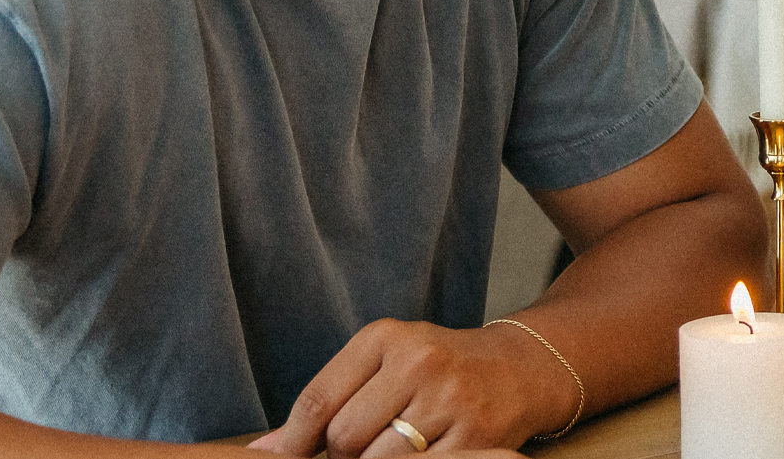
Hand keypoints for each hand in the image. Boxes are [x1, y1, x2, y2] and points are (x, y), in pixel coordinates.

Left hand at [251, 319, 576, 457]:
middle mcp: (419, 361)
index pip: (317, 400)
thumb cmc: (437, 369)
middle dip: (342, 455)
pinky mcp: (475, 435)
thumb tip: (262, 450)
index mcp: (387, 337)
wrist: (521, 369)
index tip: (291, 458)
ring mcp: (450, 399)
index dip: (294, 441)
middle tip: (360, 451)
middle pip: (344, 436)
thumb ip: (328, 399)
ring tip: (391, 452)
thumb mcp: (384, 363)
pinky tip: (419, 456)